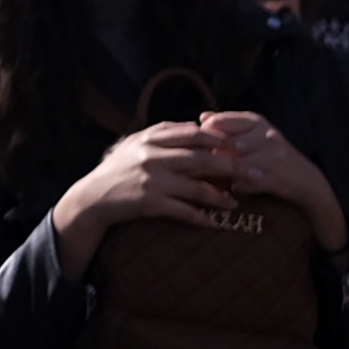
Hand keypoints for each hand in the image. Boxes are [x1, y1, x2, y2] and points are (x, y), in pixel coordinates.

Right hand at [49, 122, 241, 274]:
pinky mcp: (150, 202)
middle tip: (254, 174)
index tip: (241, 147)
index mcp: (151, 138)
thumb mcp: (135, 143)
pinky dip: (200, 216)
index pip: (193, 134)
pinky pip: (183, 211)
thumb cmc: (118, 168)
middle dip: (232, 167)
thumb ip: (164, 133)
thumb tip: (196, 127)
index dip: (220, 140)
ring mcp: (152, 180)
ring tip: (234, 202)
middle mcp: (152, 156)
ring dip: (220, 196)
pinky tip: (212, 221)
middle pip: (201, 159)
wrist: (94, 196)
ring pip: (196, 187)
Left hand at [201, 111, 348, 253]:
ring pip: (236, 164)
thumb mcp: (252, 134)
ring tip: (215, 177)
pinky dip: (240, 186)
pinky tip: (236, 188)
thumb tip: (202, 117)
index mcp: (255, 121)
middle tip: (197, 165)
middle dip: (211, 155)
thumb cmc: (270, 154)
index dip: (203, 135)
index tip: (194, 145)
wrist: (305, 179)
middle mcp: (266, 135)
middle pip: (225, 143)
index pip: (218, 122)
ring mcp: (274, 156)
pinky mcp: (278, 177)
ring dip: (224, 172)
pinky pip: (249, 182)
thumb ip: (227, 125)